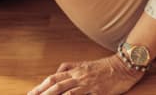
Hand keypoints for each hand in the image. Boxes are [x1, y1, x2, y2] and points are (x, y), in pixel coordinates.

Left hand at [27, 54, 143, 94]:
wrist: (124, 65)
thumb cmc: (105, 66)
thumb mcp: (86, 64)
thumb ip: (71, 67)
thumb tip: (57, 71)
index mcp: (76, 70)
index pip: (54, 78)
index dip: (41, 86)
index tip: (31, 93)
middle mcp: (80, 76)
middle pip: (57, 85)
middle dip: (42, 93)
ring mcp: (89, 84)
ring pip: (67, 91)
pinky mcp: (99, 91)